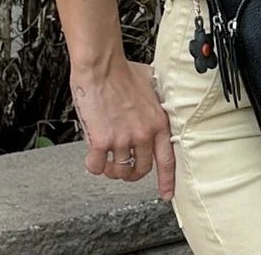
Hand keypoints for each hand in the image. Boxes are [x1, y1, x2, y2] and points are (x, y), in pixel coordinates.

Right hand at [70, 56, 175, 200]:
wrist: (102, 66)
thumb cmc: (123, 71)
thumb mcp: (151, 85)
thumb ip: (156, 101)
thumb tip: (160, 102)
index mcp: (158, 121)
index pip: (167, 159)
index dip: (167, 180)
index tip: (166, 193)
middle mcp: (143, 133)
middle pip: (141, 169)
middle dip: (131, 173)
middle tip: (124, 167)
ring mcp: (123, 139)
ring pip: (119, 171)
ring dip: (112, 169)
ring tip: (107, 159)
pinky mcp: (101, 141)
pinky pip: (97, 167)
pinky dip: (94, 164)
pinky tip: (93, 155)